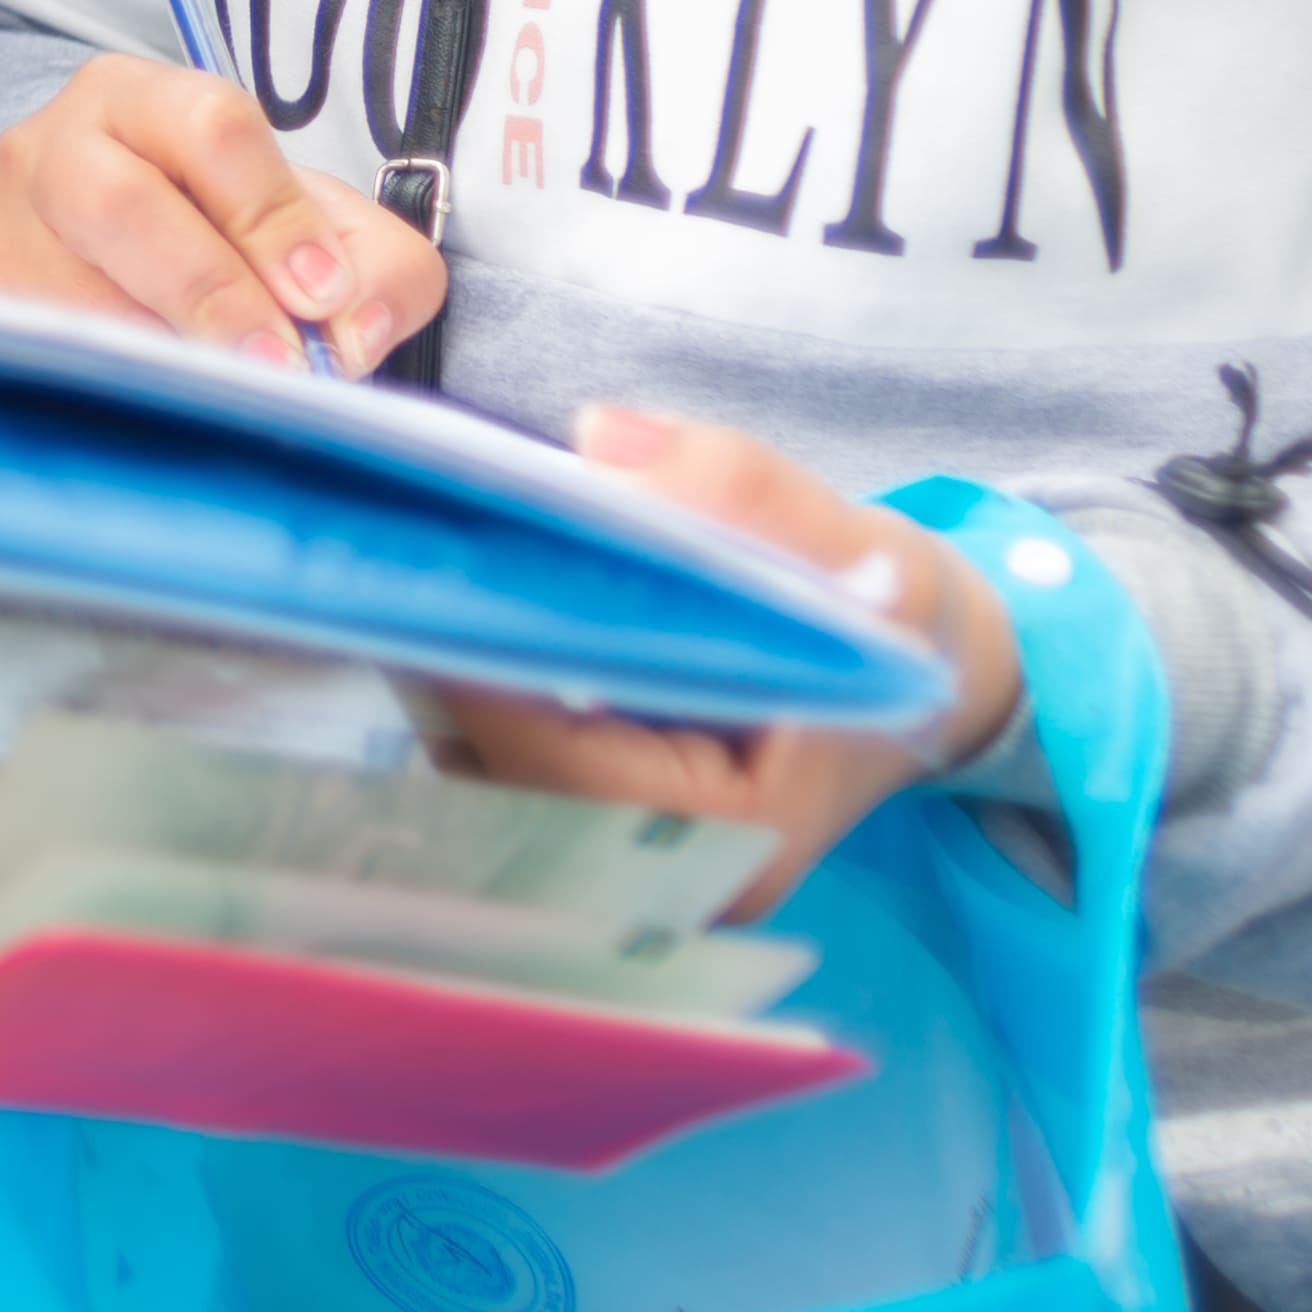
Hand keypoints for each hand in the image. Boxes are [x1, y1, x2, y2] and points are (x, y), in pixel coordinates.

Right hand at [0, 55, 448, 375]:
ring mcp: (8, 229)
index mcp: (141, 96)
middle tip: (279, 363)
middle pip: (121, 205)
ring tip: (234, 392)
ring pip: (75, 292)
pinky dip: (123, 386)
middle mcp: (52, 147)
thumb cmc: (232, 231)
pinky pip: (52, 353)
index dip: (273, 215)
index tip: (324, 294)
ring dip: (167, 351)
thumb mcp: (322, 226)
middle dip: (212, 290)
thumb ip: (378, 266)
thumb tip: (356, 330)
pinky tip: (173, 402)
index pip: (211, 130)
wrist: (126, 251)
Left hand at [429, 410, 1030, 919]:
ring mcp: (629, 852)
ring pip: (482, 780)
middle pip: (500, 786)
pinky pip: (497, 762)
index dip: (480, 676)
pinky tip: (437, 610)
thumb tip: (601, 441)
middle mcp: (670, 870)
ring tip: (395, 579)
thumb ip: (745, 490)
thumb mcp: (868, 548)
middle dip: (438, 674)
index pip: (562, 769)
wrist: (935, 672)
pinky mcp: (599, 813)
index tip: (414, 582)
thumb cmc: (904, 623)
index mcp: (739, 835)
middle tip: (376, 566)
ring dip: (437, 683)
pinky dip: (462, 689)